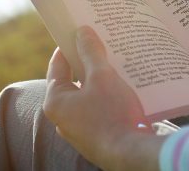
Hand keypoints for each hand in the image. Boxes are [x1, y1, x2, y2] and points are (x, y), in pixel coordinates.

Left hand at [43, 26, 163, 170]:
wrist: (133, 156)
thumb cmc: (113, 113)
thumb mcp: (102, 76)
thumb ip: (90, 52)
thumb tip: (82, 31)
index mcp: (56, 101)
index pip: (57, 66)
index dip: (66, 47)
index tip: (76, 33)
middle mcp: (62, 116)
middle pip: (70, 80)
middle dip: (83, 62)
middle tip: (95, 45)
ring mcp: (77, 127)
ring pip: (83, 94)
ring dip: (94, 79)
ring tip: (108, 62)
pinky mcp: (92, 134)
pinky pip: (93, 107)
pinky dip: (101, 94)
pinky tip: (116, 85)